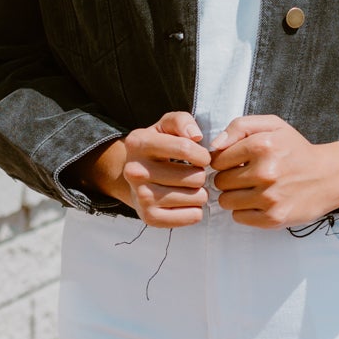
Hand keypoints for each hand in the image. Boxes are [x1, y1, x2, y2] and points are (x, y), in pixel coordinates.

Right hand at [79, 111, 209, 226]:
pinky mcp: (150, 217)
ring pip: (197, 197)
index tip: (202, 157)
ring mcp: (141, 197)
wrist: (136, 176)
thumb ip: (182, 121)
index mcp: (138, 143)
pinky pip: (193, 216)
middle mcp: (135, 171)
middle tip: (192, 174)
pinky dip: (196, 210)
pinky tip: (186, 202)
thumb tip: (196, 136)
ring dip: (200, 192)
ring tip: (189, 187)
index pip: (186, 148)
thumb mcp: (166, 126)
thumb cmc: (158, 146)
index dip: (203, 154)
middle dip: (201, 174)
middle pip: (195, 176)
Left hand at [208, 115, 338, 227]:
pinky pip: (238, 217)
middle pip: (220, 181)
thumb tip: (213, 147)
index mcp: (262, 145)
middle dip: (229, 178)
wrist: (330, 176)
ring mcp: (269, 197)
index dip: (225, 160)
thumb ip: (239, 126)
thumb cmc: (296, 150)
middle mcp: (265, 172)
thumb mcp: (272, 125)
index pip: (217, 159)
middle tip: (247, 175)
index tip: (238, 161)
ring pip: (226, 201)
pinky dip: (245, 211)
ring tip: (252, 189)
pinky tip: (260, 201)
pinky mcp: (273, 218)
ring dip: (235, 196)